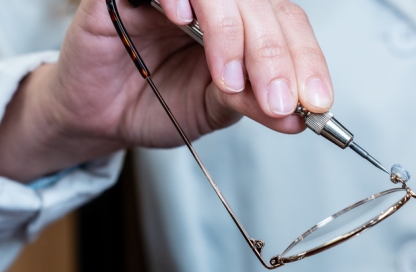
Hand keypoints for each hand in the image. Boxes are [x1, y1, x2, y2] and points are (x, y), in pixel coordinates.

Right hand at [0, 0, 330, 181]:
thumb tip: (296, 114)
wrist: (100, 116)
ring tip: (228, 79)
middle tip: (277, 100)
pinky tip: (182, 21)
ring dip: (231, 34)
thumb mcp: (214, 110)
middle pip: (263, 7)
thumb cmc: (155, 102)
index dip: (306, 61)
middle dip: (274, 57)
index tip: (316, 102)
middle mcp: (216, 5)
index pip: (288, 26)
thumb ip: (253, 104)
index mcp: (244, 27)